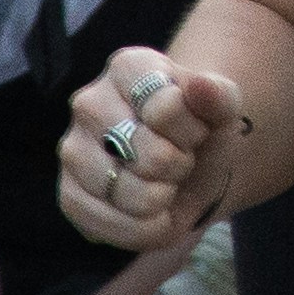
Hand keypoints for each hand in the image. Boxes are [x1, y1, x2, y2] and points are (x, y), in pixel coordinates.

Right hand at [58, 43, 241, 250]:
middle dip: (180, 165)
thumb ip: (219, 95)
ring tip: (164, 182)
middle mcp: (89, 103)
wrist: (188, 169)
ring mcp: (73, 151)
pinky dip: (147, 226)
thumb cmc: (201, 131)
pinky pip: (114, 225)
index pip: (167, 109)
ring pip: (129, 191)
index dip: (194, 131)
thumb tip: (200, 85)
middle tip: (179, 159)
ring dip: (163, 197)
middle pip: (150, 153)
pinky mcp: (70, 196)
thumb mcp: (223, 109)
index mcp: (128, 67)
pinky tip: (152, 210)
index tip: (195, 130)